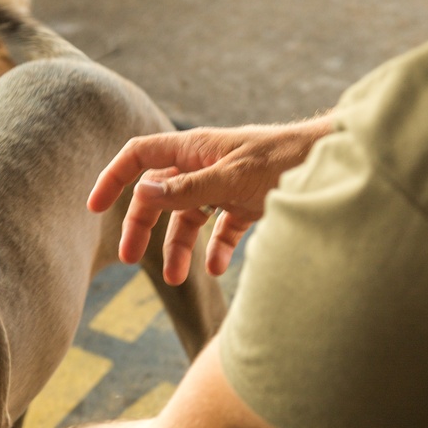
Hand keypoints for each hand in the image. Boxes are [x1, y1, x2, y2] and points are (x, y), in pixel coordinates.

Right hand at [88, 118, 334, 284]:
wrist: (333, 162)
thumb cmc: (283, 159)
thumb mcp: (230, 178)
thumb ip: (186, 190)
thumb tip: (141, 196)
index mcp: (193, 148)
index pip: (139, 156)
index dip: (114, 178)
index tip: (94, 207)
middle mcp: (205, 164)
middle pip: (160, 194)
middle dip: (144, 226)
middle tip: (130, 260)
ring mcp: (226, 184)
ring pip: (191, 217)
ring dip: (180, 247)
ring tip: (178, 279)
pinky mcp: (249, 203)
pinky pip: (223, 229)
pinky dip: (216, 249)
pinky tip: (216, 269)